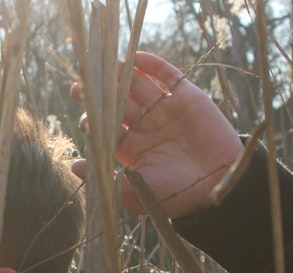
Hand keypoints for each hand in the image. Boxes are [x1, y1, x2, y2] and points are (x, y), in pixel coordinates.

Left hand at [72, 52, 242, 217]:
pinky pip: (167, 75)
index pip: (107, 127)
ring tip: (103, 65)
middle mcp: (147, 126)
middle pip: (118, 103)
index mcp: (133, 148)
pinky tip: (135, 57)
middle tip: (80, 88)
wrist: (219, 186)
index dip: (94, 121)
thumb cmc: (177, 195)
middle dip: (99, 94)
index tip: (85, 121)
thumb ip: (106, 179)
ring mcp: (166, 110)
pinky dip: (152, 65)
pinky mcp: (187, 97)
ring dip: (120, 74)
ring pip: (138, 85)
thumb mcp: (136, 193)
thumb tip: (74, 166)